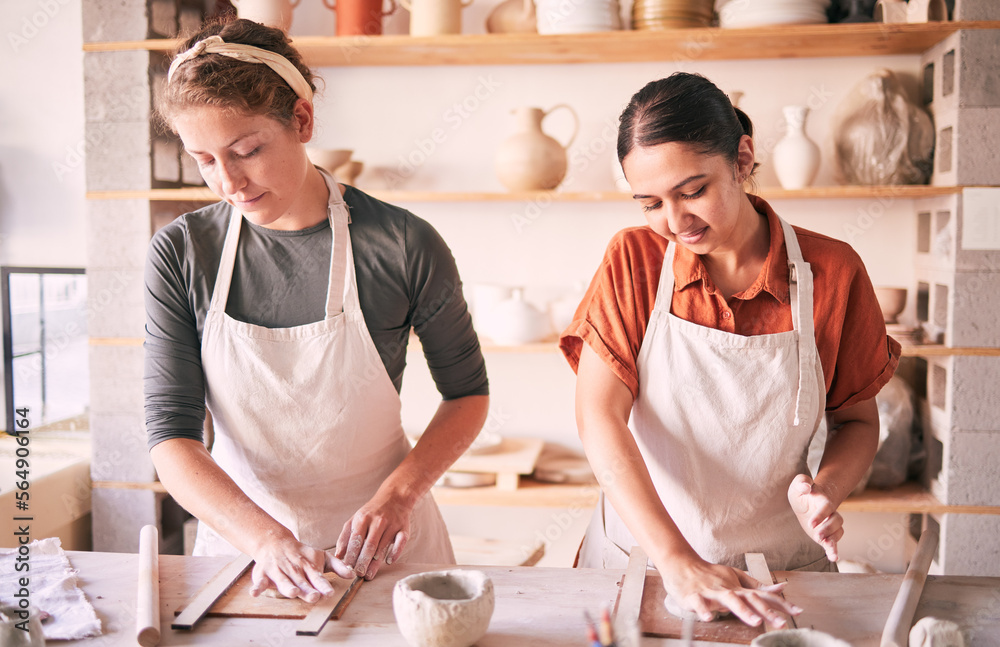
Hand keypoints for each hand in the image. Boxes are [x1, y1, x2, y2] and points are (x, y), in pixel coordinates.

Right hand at [247, 533, 336, 602]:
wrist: (276, 542)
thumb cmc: (302, 554)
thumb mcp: (322, 557)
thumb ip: (337, 567)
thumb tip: (353, 574)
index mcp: (308, 568)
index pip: (317, 578)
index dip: (323, 585)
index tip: (330, 593)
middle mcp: (294, 570)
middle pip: (301, 582)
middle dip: (306, 590)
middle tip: (314, 596)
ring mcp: (279, 571)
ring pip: (283, 581)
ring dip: (286, 587)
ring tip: (291, 593)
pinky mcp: (264, 573)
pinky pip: (259, 580)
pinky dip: (257, 586)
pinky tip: (255, 593)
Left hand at [333, 490, 413, 580]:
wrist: (394, 498)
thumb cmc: (371, 512)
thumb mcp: (355, 519)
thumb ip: (345, 537)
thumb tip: (338, 555)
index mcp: (363, 519)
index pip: (356, 541)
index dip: (351, 556)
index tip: (347, 569)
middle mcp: (378, 522)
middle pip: (369, 545)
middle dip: (362, 562)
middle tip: (358, 575)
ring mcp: (392, 525)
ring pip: (383, 547)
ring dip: (375, 563)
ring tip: (369, 575)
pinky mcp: (404, 529)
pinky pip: (401, 542)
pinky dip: (395, 552)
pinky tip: (388, 561)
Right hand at [660, 556, 801, 626]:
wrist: (681, 564)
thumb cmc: (710, 574)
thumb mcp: (735, 577)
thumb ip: (757, 586)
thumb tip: (781, 589)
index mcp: (738, 587)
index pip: (763, 596)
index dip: (780, 604)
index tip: (798, 612)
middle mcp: (728, 589)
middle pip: (750, 599)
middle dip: (766, 611)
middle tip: (782, 623)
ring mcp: (711, 592)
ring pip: (729, 600)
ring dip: (742, 610)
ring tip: (755, 622)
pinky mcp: (693, 595)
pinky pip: (699, 603)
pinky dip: (703, 609)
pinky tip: (708, 617)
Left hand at [788, 473, 843, 561]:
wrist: (806, 500)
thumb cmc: (802, 491)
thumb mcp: (798, 484)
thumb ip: (802, 482)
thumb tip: (806, 486)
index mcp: (823, 500)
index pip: (826, 507)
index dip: (821, 515)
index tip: (811, 524)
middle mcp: (830, 513)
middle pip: (836, 520)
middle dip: (828, 529)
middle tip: (817, 536)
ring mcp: (829, 524)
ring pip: (838, 531)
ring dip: (832, 539)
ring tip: (824, 545)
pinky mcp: (826, 534)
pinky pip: (833, 542)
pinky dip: (834, 550)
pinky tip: (833, 557)